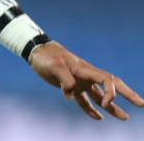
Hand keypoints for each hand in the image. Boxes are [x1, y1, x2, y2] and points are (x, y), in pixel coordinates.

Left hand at [29, 41, 143, 119]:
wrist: (36, 52)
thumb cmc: (46, 56)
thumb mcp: (54, 66)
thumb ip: (65, 79)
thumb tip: (70, 94)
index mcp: (85, 69)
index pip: (107, 80)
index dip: (112, 92)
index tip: (106, 103)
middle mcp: (85, 76)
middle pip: (111, 85)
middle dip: (127, 94)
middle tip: (141, 103)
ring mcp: (79, 81)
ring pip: (99, 96)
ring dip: (112, 107)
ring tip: (125, 117)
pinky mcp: (70, 87)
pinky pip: (84, 100)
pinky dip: (91, 109)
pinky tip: (98, 117)